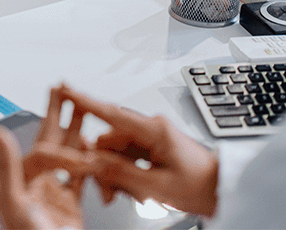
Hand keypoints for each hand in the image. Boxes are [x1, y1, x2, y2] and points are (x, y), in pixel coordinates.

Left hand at [0, 87, 100, 229]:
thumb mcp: (13, 205)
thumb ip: (6, 167)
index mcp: (22, 182)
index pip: (43, 153)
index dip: (62, 154)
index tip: (79, 162)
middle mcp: (36, 186)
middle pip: (51, 141)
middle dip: (60, 114)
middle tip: (67, 88)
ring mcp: (53, 196)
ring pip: (69, 157)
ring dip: (78, 133)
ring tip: (86, 111)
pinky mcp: (69, 210)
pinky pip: (82, 180)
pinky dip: (92, 164)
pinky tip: (96, 152)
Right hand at [62, 85, 219, 216]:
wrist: (221, 192)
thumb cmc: (201, 185)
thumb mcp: (157, 186)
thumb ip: (122, 173)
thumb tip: (94, 163)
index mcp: (154, 130)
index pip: (111, 113)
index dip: (84, 102)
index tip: (65, 89)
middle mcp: (150, 129)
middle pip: (109, 142)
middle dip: (104, 168)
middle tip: (107, 193)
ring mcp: (150, 139)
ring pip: (116, 154)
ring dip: (117, 177)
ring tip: (129, 197)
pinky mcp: (151, 149)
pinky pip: (127, 160)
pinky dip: (126, 177)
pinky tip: (134, 192)